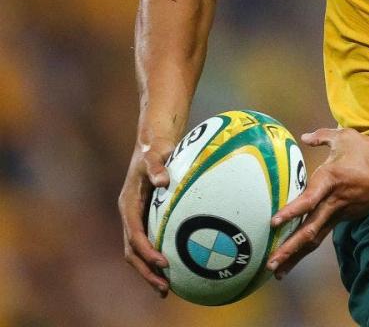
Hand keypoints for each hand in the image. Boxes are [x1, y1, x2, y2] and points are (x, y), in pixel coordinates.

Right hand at [118, 138, 173, 296]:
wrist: (152, 143)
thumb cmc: (155, 148)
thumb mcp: (155, 155)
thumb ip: (158, 167)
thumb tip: (163, 181)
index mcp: (129, 204)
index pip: (135, 235)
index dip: (148, 251)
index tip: (164, 263)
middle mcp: (130, 215)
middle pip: (132, 251)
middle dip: (146, 271)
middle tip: (164, 289)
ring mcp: (136, 218)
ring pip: (138, 252)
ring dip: (149, 271)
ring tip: (167, 289)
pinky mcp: (146, 218)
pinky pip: (149, 243)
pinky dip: (156, 257)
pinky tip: (174, 269)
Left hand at [267, 127, 368, 276]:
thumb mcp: (349, 138)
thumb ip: (324, 136)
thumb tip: (304, 137)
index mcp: (332, 180)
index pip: (309, 200)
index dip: (292, 211)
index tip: (274, 222)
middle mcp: (333, 202)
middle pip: (310, 230)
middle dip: (289, 248)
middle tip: (270, 265)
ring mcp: (340, 213)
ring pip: (315, 237)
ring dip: (296, 254)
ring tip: (277, 270)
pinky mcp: (346, 217)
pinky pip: (323, 232)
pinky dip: (307, 245)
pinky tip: (296, 252)